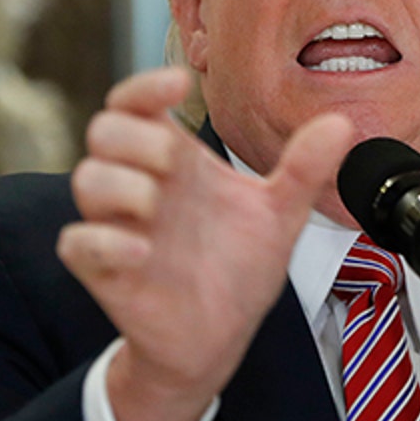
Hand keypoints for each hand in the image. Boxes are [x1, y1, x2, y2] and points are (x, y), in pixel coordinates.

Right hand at [57, 67, 353, 420]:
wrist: (220, 337)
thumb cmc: (238, 267)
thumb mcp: (280, 215)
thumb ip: (303, 168)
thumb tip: (341, 123)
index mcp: (177, 160)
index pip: (139, 103)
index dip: (147, 85)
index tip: (180, 84)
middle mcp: (142, 184)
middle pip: (105, 130)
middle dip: (135, 136)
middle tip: (174, 162)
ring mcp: (119, 226)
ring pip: (87, 178)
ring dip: (118, 182)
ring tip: (157, 202)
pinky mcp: (105, 269)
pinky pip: (77, 243)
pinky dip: (103, 240)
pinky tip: (142, 250)